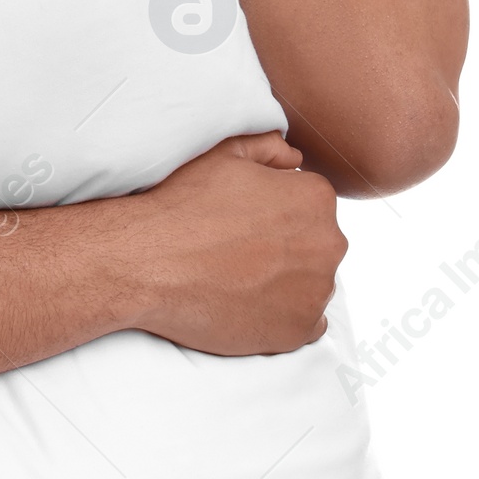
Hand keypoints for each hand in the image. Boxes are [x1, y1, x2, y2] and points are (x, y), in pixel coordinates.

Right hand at [119, 132, 347, 355]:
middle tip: (240, 246)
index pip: (309, 202)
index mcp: (316, 198)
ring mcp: (316, 292)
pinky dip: (285, 314)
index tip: (246, 217)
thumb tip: (294, 157)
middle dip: (287, 243)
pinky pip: (308, 321)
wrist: (149, 262)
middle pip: (316, 242)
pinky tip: (250, 301)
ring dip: (287, 279)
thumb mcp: (225, 154)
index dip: (274, 207)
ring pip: (312, 282)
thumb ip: (269, 147)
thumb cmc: (185, 204)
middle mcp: (329, 244)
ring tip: (239, 274)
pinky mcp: (299, 331)